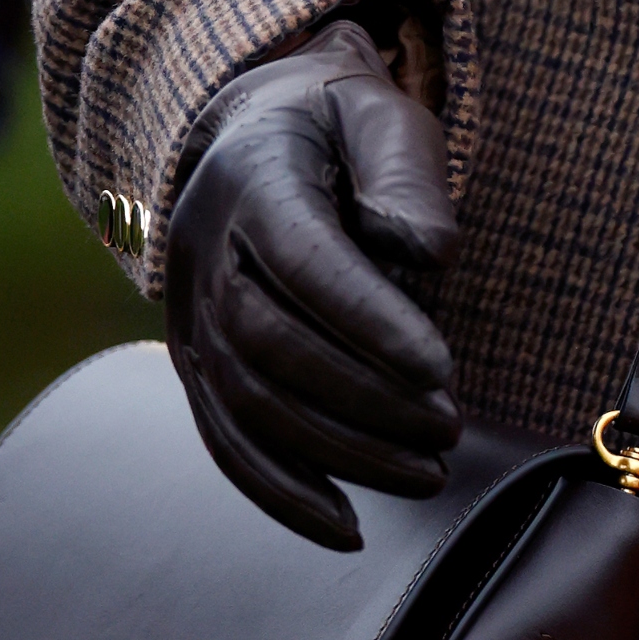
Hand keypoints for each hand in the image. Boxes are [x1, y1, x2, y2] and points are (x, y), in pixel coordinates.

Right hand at [163, 22, 461, 552]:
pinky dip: (283, 494)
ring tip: (427, 472)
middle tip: (450, 429)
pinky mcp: (195, 366)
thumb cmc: (339, 125)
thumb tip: (428, 254)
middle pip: (270, 345)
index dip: (370, 322)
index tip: (441, 369)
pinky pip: (226, 443)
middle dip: (364, 399)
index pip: (304, 263)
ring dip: (339, 454)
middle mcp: (204, 252)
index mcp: (253, 179)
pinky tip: (347, 527)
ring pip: (248, 406)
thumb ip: (406, 173)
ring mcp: (189, 315)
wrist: (254, 131)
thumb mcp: (380, 112)